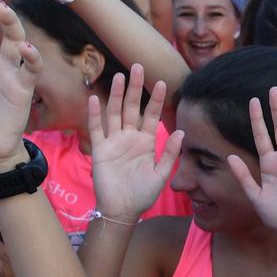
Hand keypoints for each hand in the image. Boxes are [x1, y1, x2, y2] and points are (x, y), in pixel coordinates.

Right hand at [88, 65, 181, 222]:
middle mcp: (130, 137)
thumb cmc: (143, 194)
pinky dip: (95, 114)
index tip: (163, 83)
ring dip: (117, 95)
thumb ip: (170, 153)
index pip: (152, 115)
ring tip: (120, 76)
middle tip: (138, 67)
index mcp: (146, 142)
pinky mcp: (100, 149)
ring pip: (115, 113)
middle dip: (135, 88)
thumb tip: (182, 132)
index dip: (157, 100)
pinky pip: (97, 128)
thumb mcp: (161, 174)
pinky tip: (95, 98)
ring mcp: (114, 142)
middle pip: (132, 107)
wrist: (122, 210)